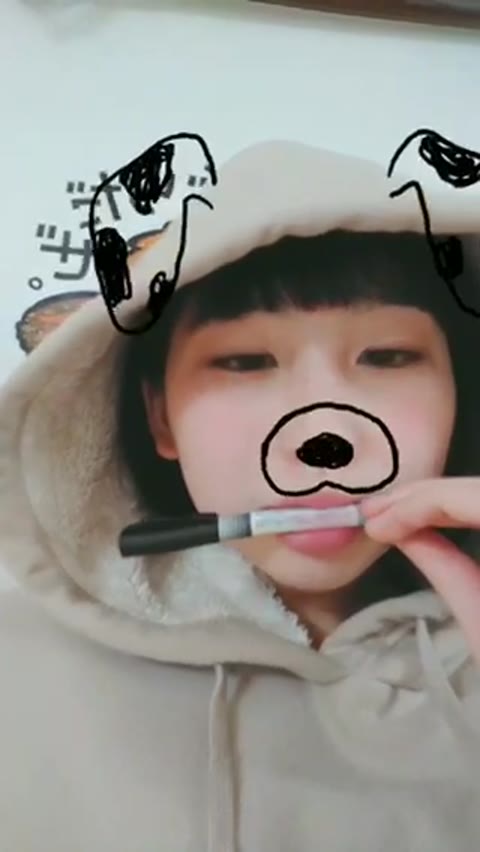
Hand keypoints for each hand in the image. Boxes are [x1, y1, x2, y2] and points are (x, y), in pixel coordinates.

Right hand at [361, 477, 479, 664]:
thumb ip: (448, 572)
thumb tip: (401, 531)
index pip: (478, 499)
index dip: (423, 501)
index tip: (375, 523)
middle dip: (432, 494)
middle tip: (380, 511)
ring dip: (449, 498)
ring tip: (400, 512)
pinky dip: (469, 512)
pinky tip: (439, 519)